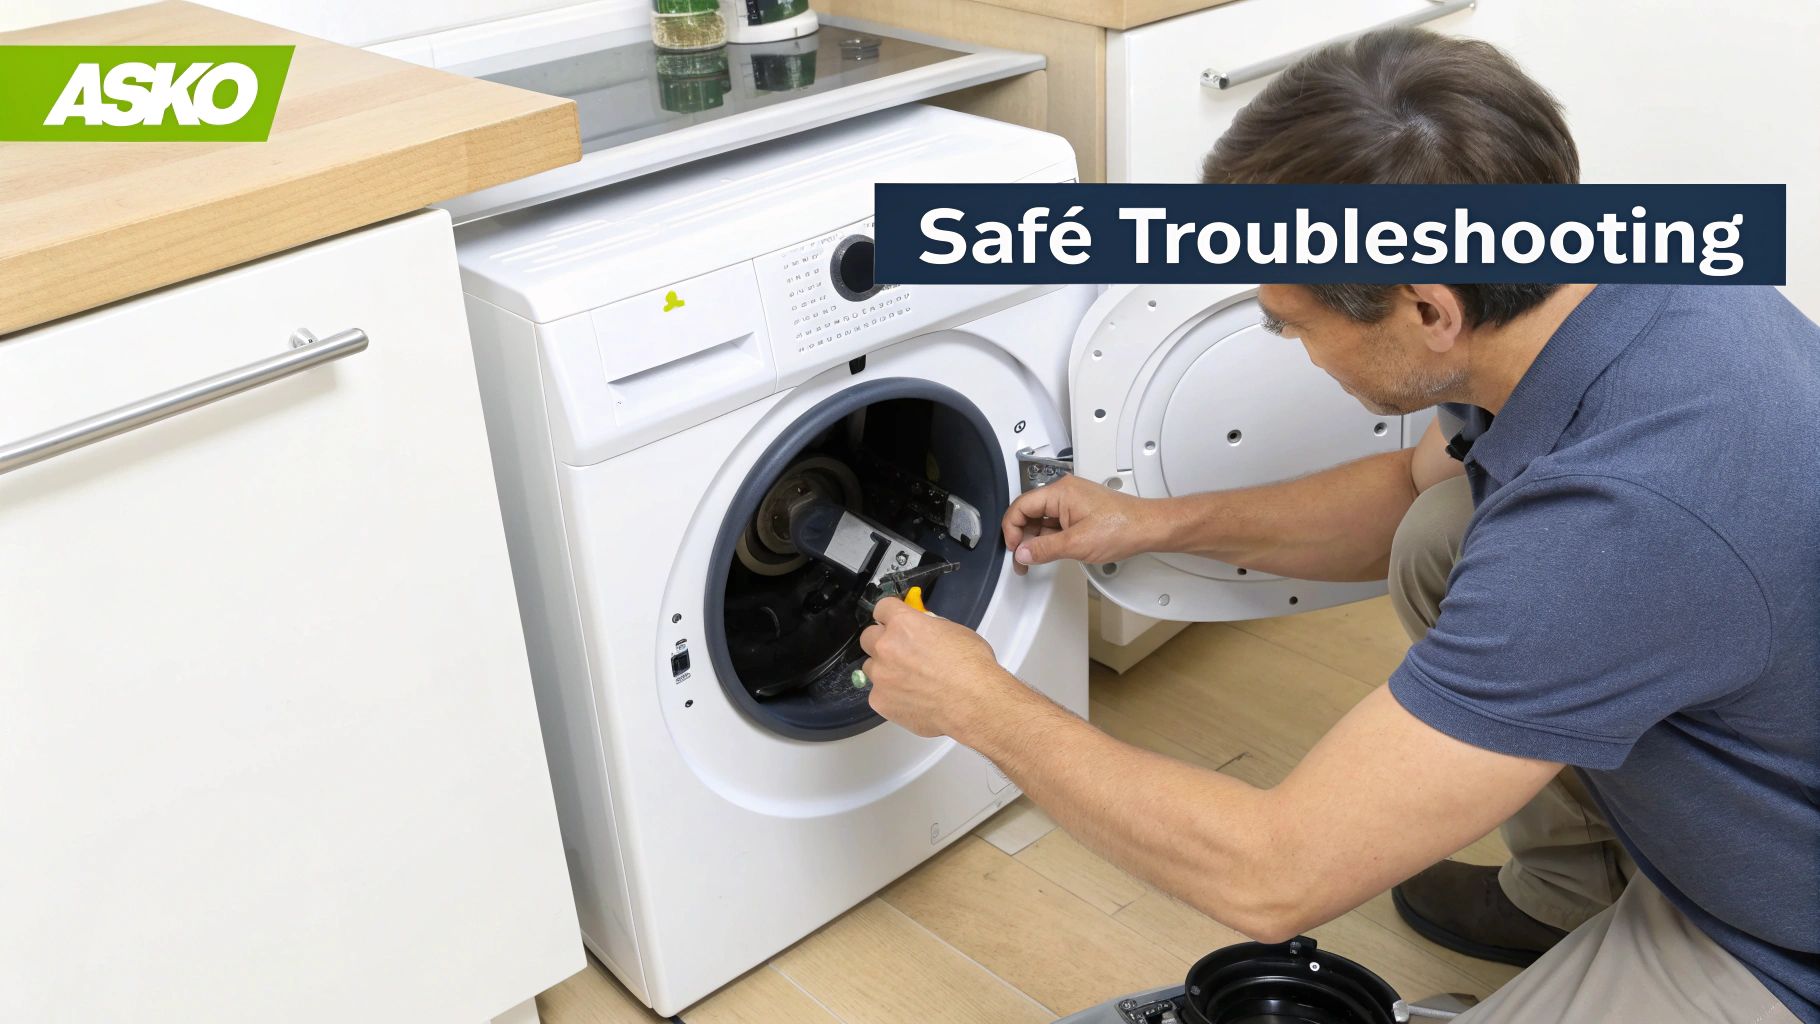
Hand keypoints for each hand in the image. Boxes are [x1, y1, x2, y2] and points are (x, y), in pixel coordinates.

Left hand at [859, 597, 1029, 738]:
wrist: (975, 703)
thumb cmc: (972, 669)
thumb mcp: (955, 631)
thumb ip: (930, 627)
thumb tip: (924, 629)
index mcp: (904, 624)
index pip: (882, 608)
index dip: (889, 615)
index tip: (891, 620)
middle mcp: (886, 647)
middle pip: (868, 637)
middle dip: (882, 642)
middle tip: (899, 651)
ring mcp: (881, 676)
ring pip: (871, 667)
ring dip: (884, 670)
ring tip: (909, 680)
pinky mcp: (880, 701)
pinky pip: (878, 694)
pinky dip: (891, 696)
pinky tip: (912, 699)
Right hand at [1000, 474, 1161, 574]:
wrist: (1149, 528)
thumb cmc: (1122, 527)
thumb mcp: (1077, 544)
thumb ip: (1044, 549)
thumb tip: (1022, 553)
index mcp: (1061, 492)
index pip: (1021, 506)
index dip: (1011, 529)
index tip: (1013, 549)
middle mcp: (1065, 492)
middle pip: (1029, 512)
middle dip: (1022, 536)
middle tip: (1022, 559)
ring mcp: (1073, 502)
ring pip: (1042, 520)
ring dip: (1035, 539)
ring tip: (1034, 560)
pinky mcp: (1080, 511)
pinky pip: (1055, 523)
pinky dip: (1049, 538)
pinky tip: (1050, 552)